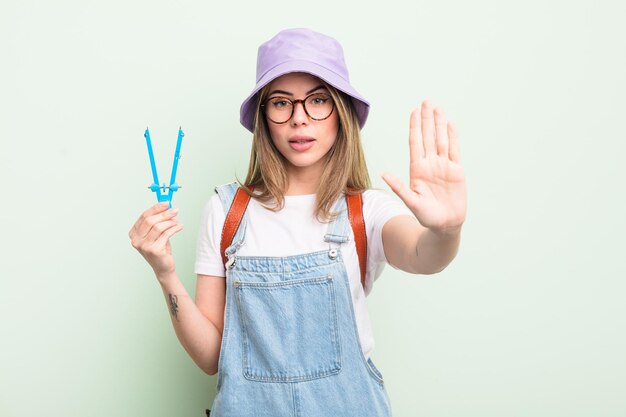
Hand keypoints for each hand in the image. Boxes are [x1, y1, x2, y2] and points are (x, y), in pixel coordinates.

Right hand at [129, 202, 183, 279]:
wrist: (163, 267)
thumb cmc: (160, 248)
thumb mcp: (157, 233)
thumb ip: (158, 221)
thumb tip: (167, 206)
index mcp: (134, 233)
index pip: (144, 216)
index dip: (155, 208)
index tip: (166, 203)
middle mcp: (136, 240)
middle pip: (150, 221)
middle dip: (164, 214)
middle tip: (175, 210)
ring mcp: (143, 246)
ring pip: (158, 227)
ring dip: (170, 221)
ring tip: (177, 221)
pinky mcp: (153, 250)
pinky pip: (166, 234)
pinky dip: (174, 228)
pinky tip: (179, 227)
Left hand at [382, 100, 466, 234]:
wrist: (445, 224)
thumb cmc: (426, 216)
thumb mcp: (411, 201)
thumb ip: (399, 186)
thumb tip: (384, 174)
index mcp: (417, 169)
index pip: (415, 143)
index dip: (415, 127)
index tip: (413, 111)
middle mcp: (429, 164)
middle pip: (427, 136)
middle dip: (426, 119)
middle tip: (426, 101)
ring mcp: (443, 166)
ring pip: (441, 139)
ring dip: (439, 124)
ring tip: (437, 108)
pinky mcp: (456, 170)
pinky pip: (454, 150)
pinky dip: (452, 136)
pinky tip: (450, 124)